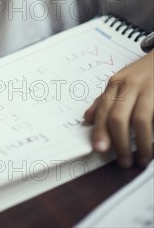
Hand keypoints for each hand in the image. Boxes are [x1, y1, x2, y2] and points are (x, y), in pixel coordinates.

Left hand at [84, 51, 153, 167]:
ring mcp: (149, 89)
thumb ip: (105, 100)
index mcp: (116, 83)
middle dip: (119, 142)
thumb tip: (87, 119)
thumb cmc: (143, 74)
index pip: (104, 110)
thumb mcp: (121, 82)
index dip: (100, 131)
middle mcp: (131, 84)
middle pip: (118, 116)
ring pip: (140, 119)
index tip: (99, 149)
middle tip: (123, 161)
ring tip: (142, 158)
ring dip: (141, 143)